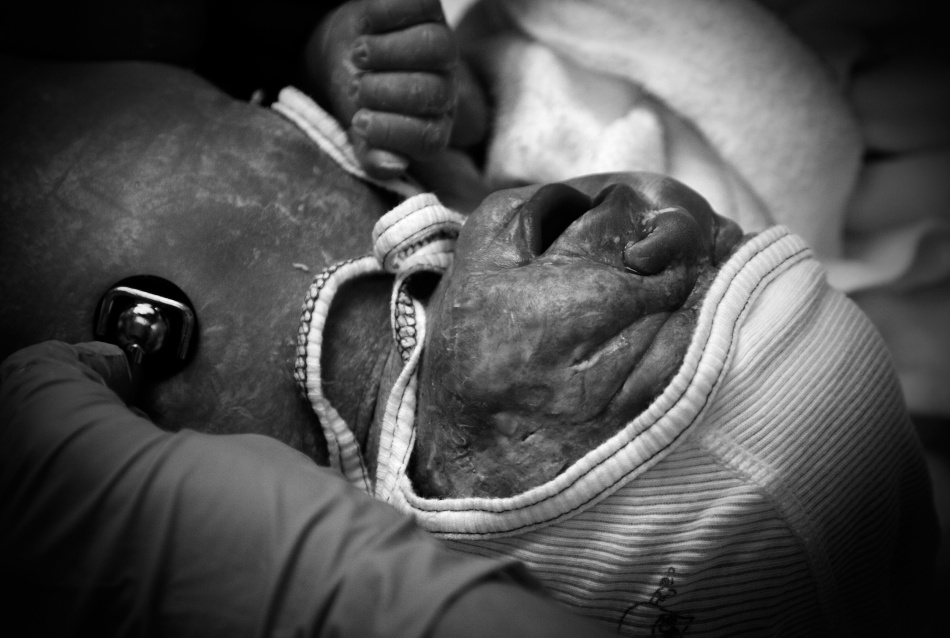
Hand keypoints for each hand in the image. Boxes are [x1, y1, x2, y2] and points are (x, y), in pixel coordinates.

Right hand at [305, 0, 469, 179]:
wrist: (342, 56)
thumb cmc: (354, 101)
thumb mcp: (358, 132)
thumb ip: (372, 155)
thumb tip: (391, 167)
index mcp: (432, 125)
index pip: (430, 137)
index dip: (394, 132)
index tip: (359, 123)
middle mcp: (444, 87)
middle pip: (435, 90)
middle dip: (389, 92)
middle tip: (358, 88)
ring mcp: (440, 47)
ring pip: (437, 46)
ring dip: (390, 52)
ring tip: (359, 55)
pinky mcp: (428, 12)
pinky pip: (420, 7)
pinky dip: (388, 15)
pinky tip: (367, 25)